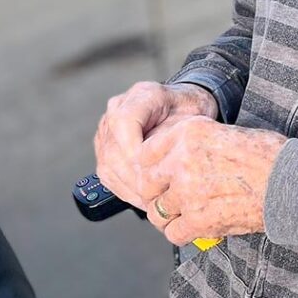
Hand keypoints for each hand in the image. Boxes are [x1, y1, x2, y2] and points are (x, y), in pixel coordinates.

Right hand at [94, 82, 217, 209]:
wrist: (183, 108)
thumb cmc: (190, 111)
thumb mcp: (192, 118)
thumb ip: (172, 138)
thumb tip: (157, 164)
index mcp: (142, 95)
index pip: (124, 122)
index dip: (134, 150)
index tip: (152, 170)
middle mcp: (117, 109)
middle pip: (113, 150)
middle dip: (135, 178)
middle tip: (157, 196)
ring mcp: (107, 128)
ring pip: (108, 165)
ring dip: (129, 188)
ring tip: (152, 203)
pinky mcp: (104, 146)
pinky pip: (108, 173)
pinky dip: (125, 189)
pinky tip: (143, 198)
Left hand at [135, 118, 286, 245]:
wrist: (291, 181)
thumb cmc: (268, 155)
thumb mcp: (227, 131)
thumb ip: (196, 143)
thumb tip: (176, 157)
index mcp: (189, 132)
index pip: (145, 154)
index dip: (152, 168)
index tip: (162, 175)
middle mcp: (182, 159)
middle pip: (146, 185)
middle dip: (158, 194)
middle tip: (174, 198)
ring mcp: (188, 191)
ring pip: (157, 212)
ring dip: (169, 216)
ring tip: (188, 214)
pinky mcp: (199, 219)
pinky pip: (173, 233)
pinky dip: (184, 233)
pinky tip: (199, 226)